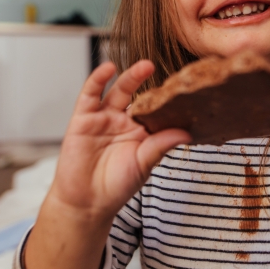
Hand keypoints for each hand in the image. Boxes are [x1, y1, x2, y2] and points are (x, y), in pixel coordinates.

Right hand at [50, 60, 190, 218]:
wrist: (86, 202)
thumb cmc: (116, 186)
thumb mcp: (143, 164)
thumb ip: (160, 145)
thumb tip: (186, 133)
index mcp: (141, 132)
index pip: (157, 110)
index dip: (168, 99)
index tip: (185, 88)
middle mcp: (123, 122)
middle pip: (139, 96)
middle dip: (151, 83)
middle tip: (168, 71)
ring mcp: (104, 118)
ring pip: (118, 91)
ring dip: (131, 77)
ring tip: (146, 66)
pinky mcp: (83, 118)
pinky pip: (91, 94)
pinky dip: (98, 79)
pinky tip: (109, 69)